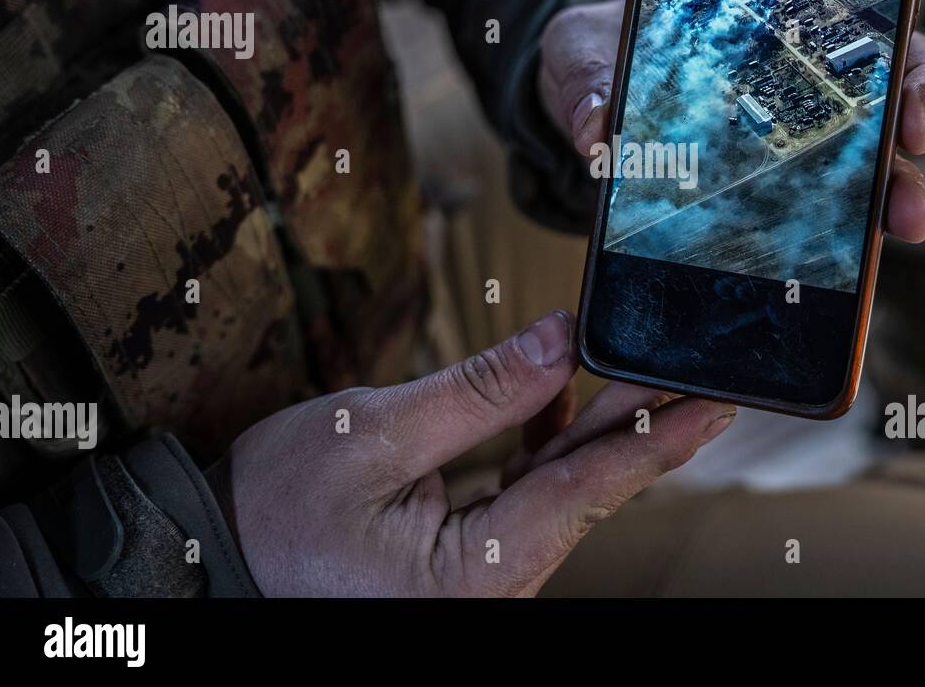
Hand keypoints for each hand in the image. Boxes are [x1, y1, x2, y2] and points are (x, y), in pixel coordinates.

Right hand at [207, 310, 734, 596]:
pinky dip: (546, 442)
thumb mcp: (375, 435)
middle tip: (691, 362)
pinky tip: (559, 398)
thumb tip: (560, 343)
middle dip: (640, 420)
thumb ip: (481, 391)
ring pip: (562, 486)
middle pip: (587, 486)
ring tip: (637, 363)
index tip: (714, 400)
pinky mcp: (470, 552)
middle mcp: (496, 581)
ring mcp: (485, 570)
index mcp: (479, 569)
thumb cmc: (272, 513)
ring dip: (597, 424)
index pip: (591, 490)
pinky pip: (527, 493)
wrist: (210, 558)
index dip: (659, 437)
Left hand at [538, 0, 924, 242]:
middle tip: (908, 211)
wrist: (582, 91)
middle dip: (909, 171)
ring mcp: (787, 156)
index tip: (911, 119)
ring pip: (858, 189)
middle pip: (888, 127)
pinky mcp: (756, 205)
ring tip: (878, 259)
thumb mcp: (586, 45)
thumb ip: (590, 75)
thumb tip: (597, 132)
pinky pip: (801, 234)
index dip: (915, 79)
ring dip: (879, 223)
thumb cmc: (602, 45)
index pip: (879, 44)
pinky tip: (815, 285)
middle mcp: (804, 96)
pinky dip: (817, 261)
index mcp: (783, 32)